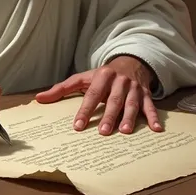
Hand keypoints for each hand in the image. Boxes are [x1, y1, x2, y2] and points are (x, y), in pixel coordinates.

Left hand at [35, 56, 161, 134]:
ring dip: (130, 118)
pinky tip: (156, 130)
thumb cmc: (103, 75)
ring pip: (132, 104)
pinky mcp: (146, 94)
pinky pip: (150, 106)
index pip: (91, 95)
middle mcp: (119, 81)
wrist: (131, 62)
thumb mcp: (83, 78)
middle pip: (113, 100)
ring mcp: (134, 88)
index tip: (78, 126)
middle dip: (109, 116)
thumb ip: (62, 89)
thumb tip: (39, 98)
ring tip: (125, 132)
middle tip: (103, 132)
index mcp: (102, 76)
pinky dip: (154, 118)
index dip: (85, 110)